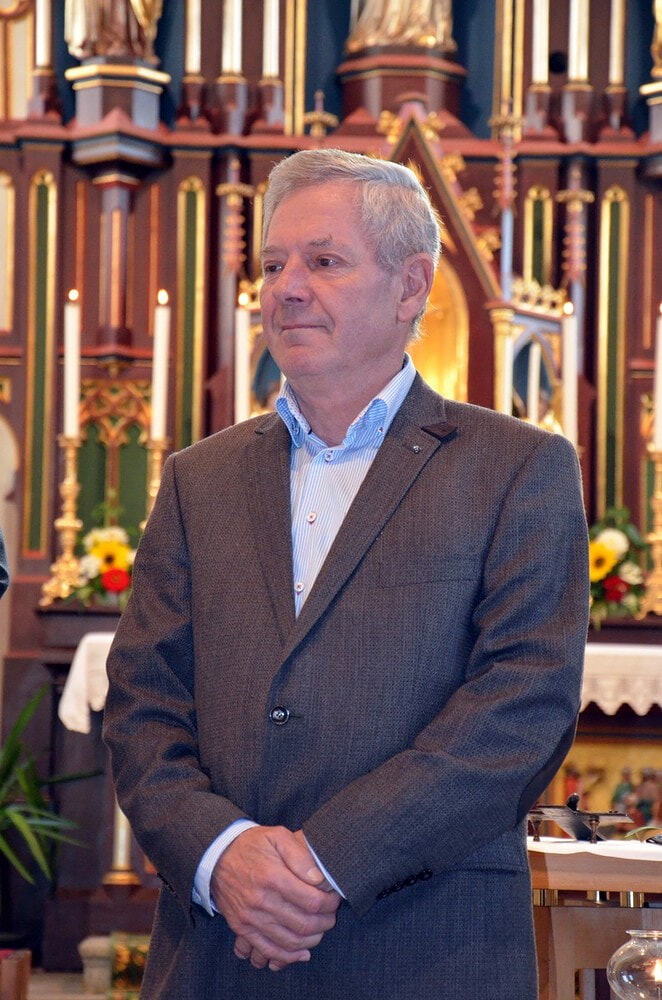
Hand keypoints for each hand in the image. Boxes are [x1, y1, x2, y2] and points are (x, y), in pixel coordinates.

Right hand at [211, 825, 339, 970]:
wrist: (216, 857)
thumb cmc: (251, 845)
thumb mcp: (277, 836)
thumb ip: (300, 855)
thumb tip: (318, 878)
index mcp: (273, 877)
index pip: (312, 901)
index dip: (330, 904)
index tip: (334, 899)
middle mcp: (261, 901)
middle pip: (303, 924)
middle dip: (325, 923)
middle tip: (331, 916)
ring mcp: (250, 918)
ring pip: (289, 942)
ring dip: (311, 941)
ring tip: (320, 930)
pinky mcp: (242, 929)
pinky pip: (268, 951)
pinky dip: (288, 957)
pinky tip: (302, 952)